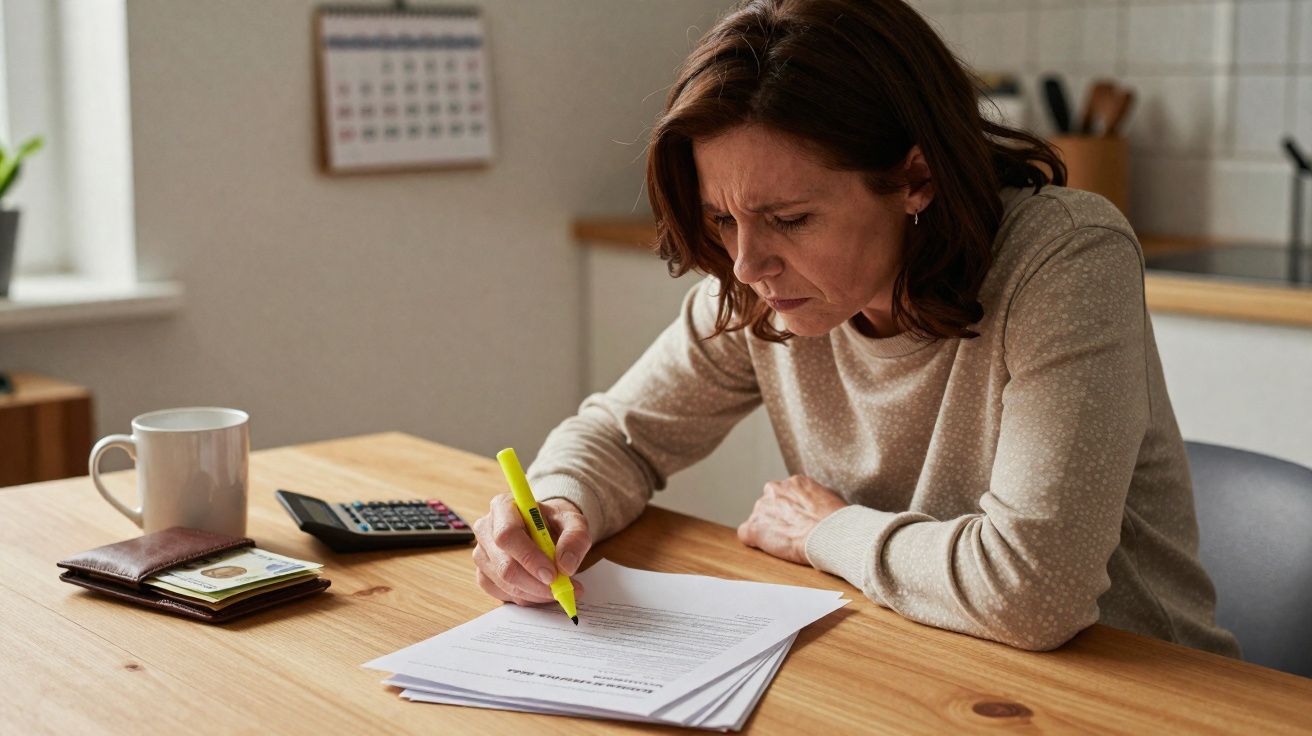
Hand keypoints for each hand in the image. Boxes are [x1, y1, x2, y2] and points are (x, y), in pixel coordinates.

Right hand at [472, 495, 590, 605]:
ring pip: (504, 584)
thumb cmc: (556, 522)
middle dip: (535, 583)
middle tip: (562, 589)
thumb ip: (575, 539)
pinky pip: (502, 594)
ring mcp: (481, 553)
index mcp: (503, 506)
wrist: (546, 529)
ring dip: (535, 593)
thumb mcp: (574, 522)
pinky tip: (542, 591)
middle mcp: (486, 529)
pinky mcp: (483, 574)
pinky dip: (526, 598)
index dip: (529, 557)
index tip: (552, 574)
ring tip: (559, 588)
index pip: (508, 534)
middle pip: (504, 565)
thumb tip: (566, 566)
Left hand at [737, 475, 847, 564]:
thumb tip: (818, 505)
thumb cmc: (838, 521)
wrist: (830, 534)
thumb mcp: (830, 498)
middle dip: (778, 518)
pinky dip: (755, 542)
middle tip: (792, 533)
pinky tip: (770, 549)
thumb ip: (816, 498)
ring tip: (786, 543)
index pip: (784, 495)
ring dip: (768, 530)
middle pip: (769, 505)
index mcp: (794, 482)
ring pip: (759, 519)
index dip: (791, 511)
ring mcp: (762, 508)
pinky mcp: (754, 527)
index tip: (799, 521)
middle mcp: (774, 490)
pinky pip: (746, 534)